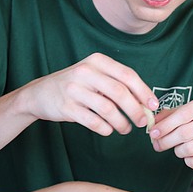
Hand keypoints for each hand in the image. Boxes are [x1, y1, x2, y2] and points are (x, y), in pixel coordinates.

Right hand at [20, 53, 157, 135]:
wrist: (39, 93)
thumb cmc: (75, 86)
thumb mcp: (93, 75)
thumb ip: (116, 84)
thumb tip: (145, 103)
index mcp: (96, 61)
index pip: (127, 75)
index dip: (143, 91)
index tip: (153, 105)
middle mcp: (85, 72)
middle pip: (120, 93)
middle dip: (136, 110)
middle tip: (143, 122)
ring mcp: (74, 90)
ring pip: (108, 109)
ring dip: (122, 123)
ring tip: (125, 129)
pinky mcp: (66, 107)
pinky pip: (94, 122)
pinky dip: (105, 129)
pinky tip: (108, 130)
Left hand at [149, 90, 192, 170]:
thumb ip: (173, 113)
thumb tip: (153, 122)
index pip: (184, 113)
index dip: (165, 125)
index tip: (153, 132)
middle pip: (185, 133)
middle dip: (166, 141)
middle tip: (158, 144)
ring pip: (190, 149)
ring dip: (177, 151)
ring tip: (176, 148)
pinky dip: (188, 161)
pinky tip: (188, 155)